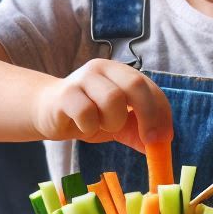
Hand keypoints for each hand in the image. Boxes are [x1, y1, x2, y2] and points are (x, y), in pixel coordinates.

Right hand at [33, 59, 172, 151]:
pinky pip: (87, 113)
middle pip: (135, 85)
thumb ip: (138, 132)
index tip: (163, 138)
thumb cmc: (89, 116)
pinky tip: (84, 126)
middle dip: (147, 115)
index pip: (150, 88)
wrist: (48, 113)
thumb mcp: (119, 124)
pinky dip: (90, 127)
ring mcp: (83, 78)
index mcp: (121, 72)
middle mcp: (104, 69)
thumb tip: (161, 145)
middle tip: (147, 140)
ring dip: (113, 122)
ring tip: (103, 126)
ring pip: (112, 99)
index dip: (161, 113)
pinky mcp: (65, 94)